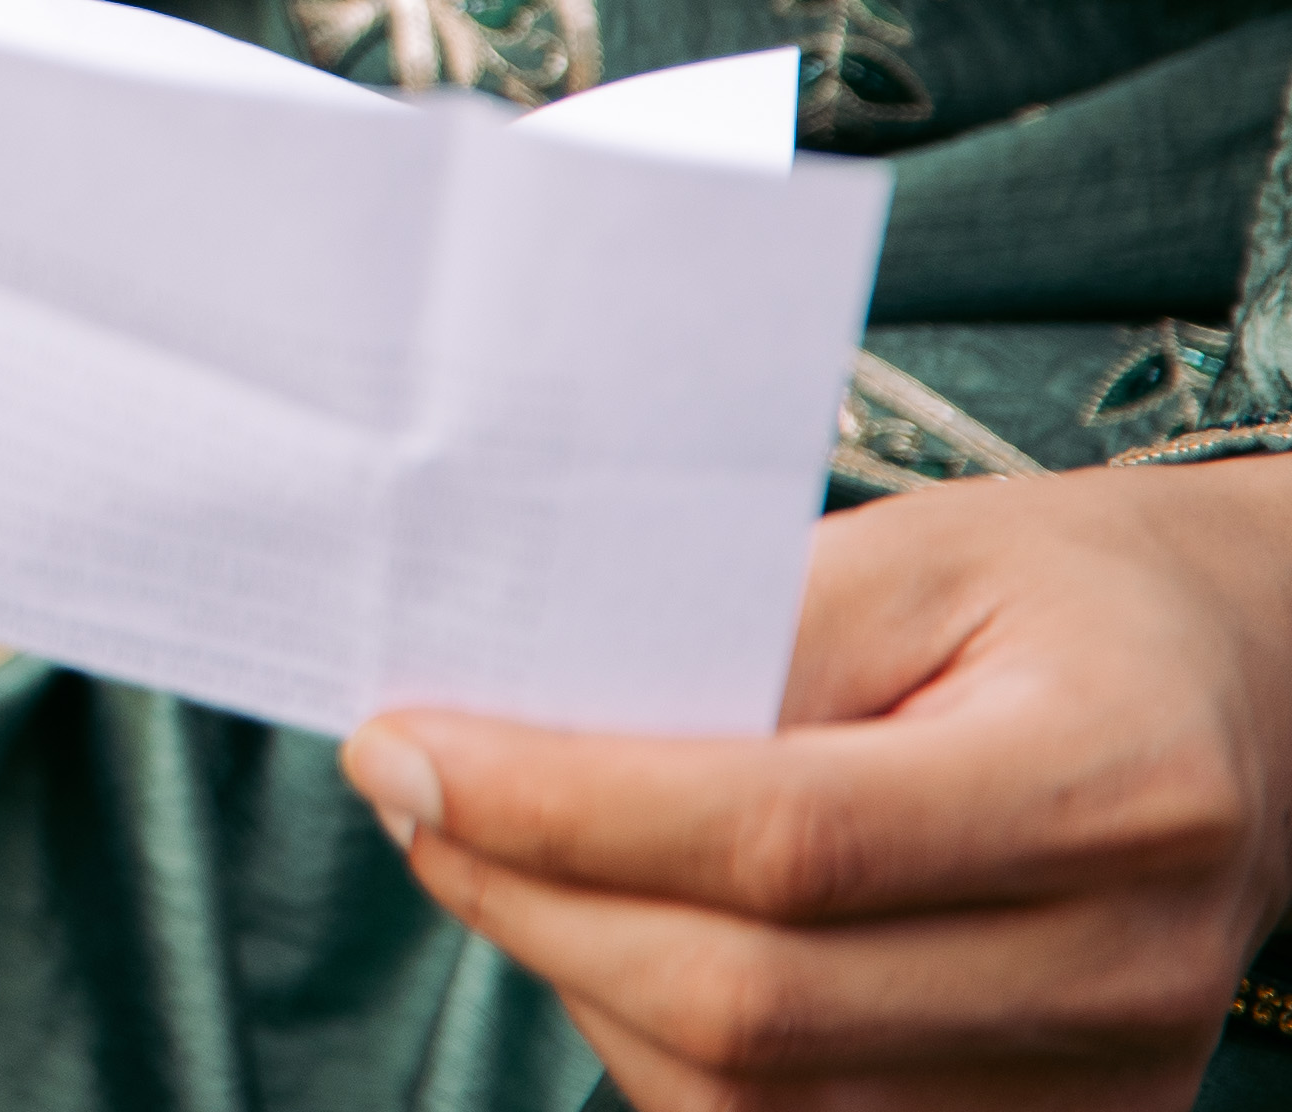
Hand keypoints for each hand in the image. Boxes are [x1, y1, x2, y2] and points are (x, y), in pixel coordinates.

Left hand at [346, 457, 1291, 1107]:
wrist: (1230, 696)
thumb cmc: (1050, 604)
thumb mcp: (907, 554)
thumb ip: (731, 640)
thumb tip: (516, 731)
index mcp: (1112, 785)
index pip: (783, 840)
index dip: (562, 808)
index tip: (402, 745)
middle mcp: (1125, 966)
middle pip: (752, 1000)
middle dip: (527, 899)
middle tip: (408, 793)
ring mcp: (1103, 1083)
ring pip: (752, 1100)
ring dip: (573, 980)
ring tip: (494, 851)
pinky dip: (661, 1046)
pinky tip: (603, 931)